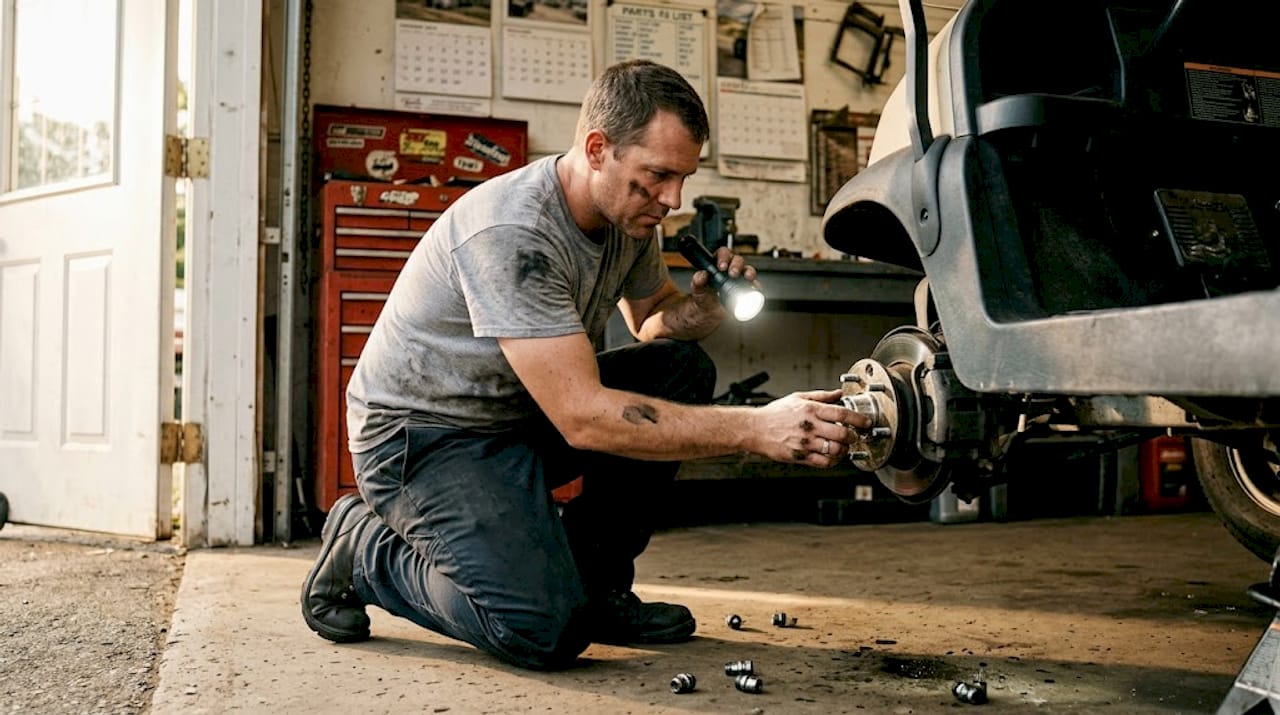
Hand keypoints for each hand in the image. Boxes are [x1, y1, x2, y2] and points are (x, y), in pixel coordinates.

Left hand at [688, 246, 759, 312]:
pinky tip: (754, 288)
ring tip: (747, 278)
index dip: (724, 257)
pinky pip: (755, 285)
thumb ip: (697, 282)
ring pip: (748, 270)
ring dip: (749, 272)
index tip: (721, 267)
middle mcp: (731, 269)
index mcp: (718, 264)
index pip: (723, 253)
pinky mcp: (747, 289)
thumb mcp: (697, 290)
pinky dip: (756, 286)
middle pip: (738, 260)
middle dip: (736, 265)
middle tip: (732, 274)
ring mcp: (740, 279)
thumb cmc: (704, 298)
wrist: (710, 313)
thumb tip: (702, 275)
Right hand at [750, 389, 870, 467]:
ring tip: (844, 446)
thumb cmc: (775, 414)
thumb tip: (838, 393)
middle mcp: (809, 426)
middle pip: (842, 433)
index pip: (841, 413)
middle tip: (855, 436)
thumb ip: (821, 396)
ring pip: (835, 449)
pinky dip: (833, 461)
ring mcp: (805, 443)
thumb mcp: (798, 398)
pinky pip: (824, 462)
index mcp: (810, 410)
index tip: (866, 422)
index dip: (858, 418)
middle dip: (853, 436)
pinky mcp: (800, 456)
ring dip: (844, 449)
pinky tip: (833, 456)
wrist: (755, 429)